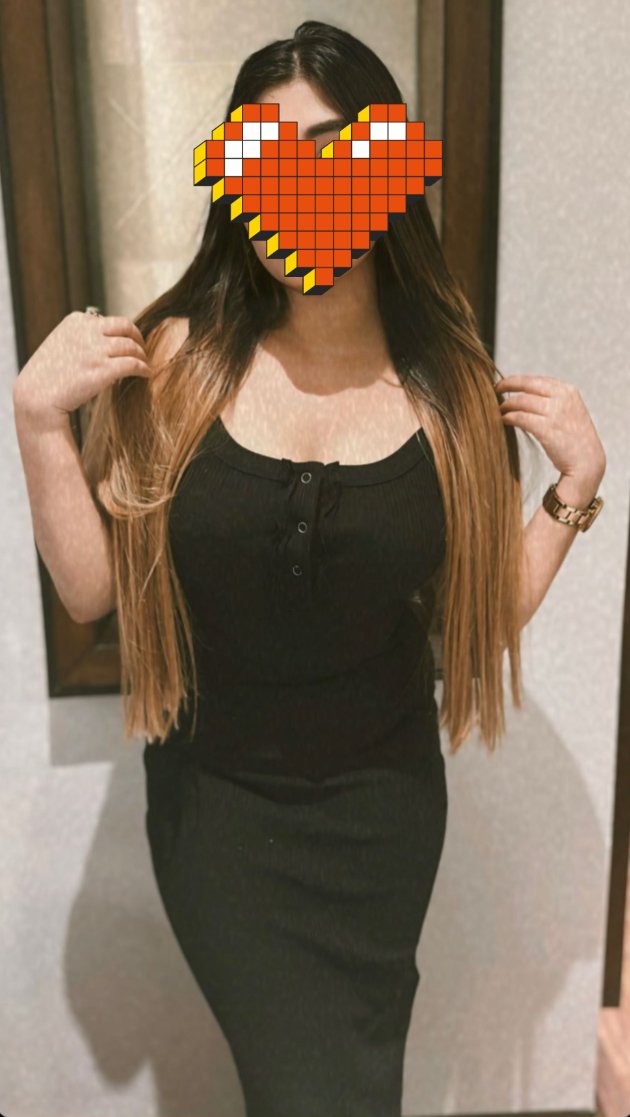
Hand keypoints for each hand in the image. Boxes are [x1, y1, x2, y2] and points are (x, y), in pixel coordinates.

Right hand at [12, 311, 151, 431]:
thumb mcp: (61, 344)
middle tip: (143, 349)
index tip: (129, 341)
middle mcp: (86, 331)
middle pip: (125, 327)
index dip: (123, 332)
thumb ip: (81, 337)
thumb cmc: (47, 376)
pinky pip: (133, 364)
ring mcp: (95, 350)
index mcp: (76, 321)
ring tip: (145, 364)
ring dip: (142, 355)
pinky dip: (144, 368)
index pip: (109, 320)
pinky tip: (147, 374)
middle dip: (138, 338)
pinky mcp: (103, 370)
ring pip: (132, 346)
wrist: (37, 396)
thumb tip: (105, 340)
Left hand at [494, 374, 605, 489]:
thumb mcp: (569, 410)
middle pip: (525, 385)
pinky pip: (519, 417)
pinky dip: (508, 418)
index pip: (535, 380)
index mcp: (567, 391)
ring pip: (520, 401)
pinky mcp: (546, 429)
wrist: (587, 462)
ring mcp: (555, 413)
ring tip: (498, 410)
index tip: (504, 385)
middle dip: (506, 386)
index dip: (516, 380)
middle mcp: (562, 398)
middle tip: (493, 391)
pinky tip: (503, 421)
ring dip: (505, 405)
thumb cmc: (574, 439)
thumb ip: (553, 399)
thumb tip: (524, 393)